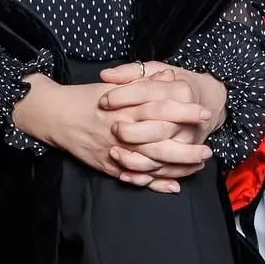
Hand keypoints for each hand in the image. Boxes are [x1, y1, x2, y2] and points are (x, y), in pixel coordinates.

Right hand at [13, 75, 211, 190]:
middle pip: (160, 144)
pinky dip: (154, 184)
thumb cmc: (89, 97)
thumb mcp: (117, 84)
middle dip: (186, 149)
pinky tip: (173, 186)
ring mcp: (116, 152)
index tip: (205, 112)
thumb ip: (144, 82)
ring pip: (151, 165)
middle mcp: (122, 132)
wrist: (56, 115)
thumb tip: (170, 77)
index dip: (185, 112)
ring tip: (198, 166)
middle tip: (208, 150)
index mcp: (126, 108)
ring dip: (176, 168)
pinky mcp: (109, 166)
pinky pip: (135, 178)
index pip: (162, 109)